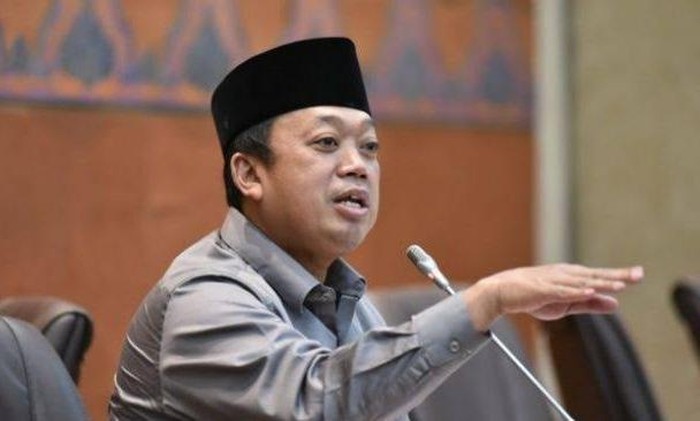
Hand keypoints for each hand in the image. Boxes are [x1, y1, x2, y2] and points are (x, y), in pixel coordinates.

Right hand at [461, 263, 643, 330]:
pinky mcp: (542, 289)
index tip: (638, 274)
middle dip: (616, 275)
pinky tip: (588, 291)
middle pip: (594, 275)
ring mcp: (553, 281)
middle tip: (638, 274)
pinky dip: (575, 290)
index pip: (598, 276)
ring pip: (581, 282)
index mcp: (571, 277)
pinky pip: (561, 291)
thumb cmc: (532, 297)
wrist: (502, 292)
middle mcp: (564, 275)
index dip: (618, 275)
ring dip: (599, 283)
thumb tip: (616, 303)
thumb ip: (590, 304)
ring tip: (619, 284)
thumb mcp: (565, 305)